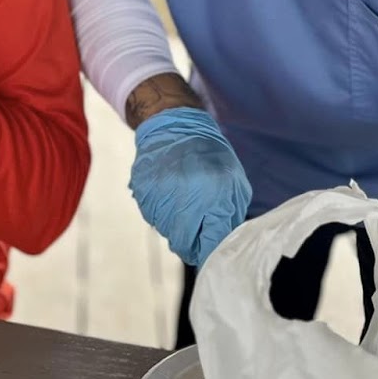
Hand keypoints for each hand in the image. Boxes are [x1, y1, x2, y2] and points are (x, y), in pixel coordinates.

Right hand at [129, 107, 252, 266]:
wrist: (176, 126)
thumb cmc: (212, 158)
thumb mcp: (234, 182)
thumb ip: (231, 215)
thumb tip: (222, 245)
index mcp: (214, 195)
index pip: (208, 244)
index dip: (207, 252)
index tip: (208, 252)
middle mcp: (185, 196)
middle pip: (182, 243)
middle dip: (189, 243)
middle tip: (194, 232)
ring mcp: (161, 194)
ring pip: (166, 231)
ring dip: (174, 225)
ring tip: (182, 201)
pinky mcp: (143, 190)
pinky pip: (152, 216)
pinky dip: (160, 211)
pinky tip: (168, 194)